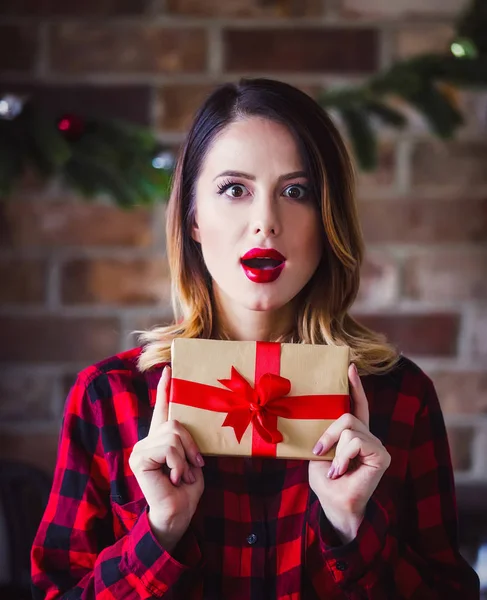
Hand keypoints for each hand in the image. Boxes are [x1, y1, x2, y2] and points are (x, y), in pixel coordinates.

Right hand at [129, 366, 204, 550]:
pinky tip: (175, 478)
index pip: (162, 408)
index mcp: (161, 439)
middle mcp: (147, 440)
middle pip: (175, 423)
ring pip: (173, 434)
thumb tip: (193, 424)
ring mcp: (141, 449)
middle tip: (195, 466)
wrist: (177, 514)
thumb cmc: (187, 490)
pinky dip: (179, 463)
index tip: (169, 369)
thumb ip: (188, 441)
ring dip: (186, 457)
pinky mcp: (139, 458)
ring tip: (184, 475)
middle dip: (191, 444)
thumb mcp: (192, 459)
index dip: (165, 389)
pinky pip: (168, 447)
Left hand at [308, 363, 390, 542]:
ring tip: (335, 468)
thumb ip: (322, 431)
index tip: (350, 366)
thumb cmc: (326, 481)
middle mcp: (368, 436)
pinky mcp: (382, 455)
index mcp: (353, 434)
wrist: (335, 505)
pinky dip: (344, 456)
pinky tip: (343, 471)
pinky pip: (357, 441)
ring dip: (335, 449)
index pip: (357, 405)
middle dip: (329, 433)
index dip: (355, 386)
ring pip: (350, 427)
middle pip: (347, 415)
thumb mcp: (318, 450)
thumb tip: (310, 410)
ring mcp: (377, 445)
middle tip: (319, 451)